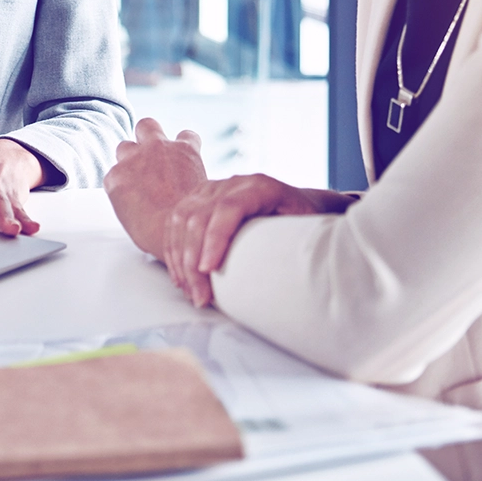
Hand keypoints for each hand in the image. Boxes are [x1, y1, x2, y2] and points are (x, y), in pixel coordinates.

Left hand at [103, 118, 207, 258]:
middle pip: (147, 125)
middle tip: (146, 158)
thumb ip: (191, 180)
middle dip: (146, 137)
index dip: (181, 146)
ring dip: (128, 162)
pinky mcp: (116, 175)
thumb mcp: (204, 192)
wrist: (177, 238)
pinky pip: (112, 177)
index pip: (186, 136)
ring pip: (124, 147)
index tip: (178, 159)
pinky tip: (126, 204)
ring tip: (134, 185)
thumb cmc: (194, 224)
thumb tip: (185, 189)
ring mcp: (135, 158)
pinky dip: (117, 187)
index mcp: (185, 150)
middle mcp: (159, 147)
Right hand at [164, 176, 348, 308]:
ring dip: (180, 258)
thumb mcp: (307, 226)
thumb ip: (302, 241)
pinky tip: (180, 276)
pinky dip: (173, 249)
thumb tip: (306, 274)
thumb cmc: (305, 219)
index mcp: (260, 187)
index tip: (208, 270)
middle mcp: (232, 183)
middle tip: (200, 297)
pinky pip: (176, 220)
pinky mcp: (199, 198)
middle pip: (199, 216)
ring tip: (191, 292)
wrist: (298, 202)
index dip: (215, 238)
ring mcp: (212, 188)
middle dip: (193, 260)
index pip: (228, 208)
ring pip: (182, 218)